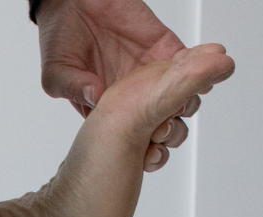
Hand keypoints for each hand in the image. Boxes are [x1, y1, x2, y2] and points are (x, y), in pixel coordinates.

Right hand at [37, 0, 198, 170]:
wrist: (73, 0)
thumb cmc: (59, 37)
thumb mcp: (55, 72)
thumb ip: (72, 88)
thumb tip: (95, 99)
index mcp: (106, 110)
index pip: (130, 138)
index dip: (143, 149)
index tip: (150, 154)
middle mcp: (130, 95)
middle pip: (160, 122)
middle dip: (169, 130)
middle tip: (167, 129)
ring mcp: (148, 71)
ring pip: (178, 95)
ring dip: (187, 101)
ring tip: (186, 103)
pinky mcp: (161, 46)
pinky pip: (186, 60)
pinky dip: (200, 68)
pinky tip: (207, 74)